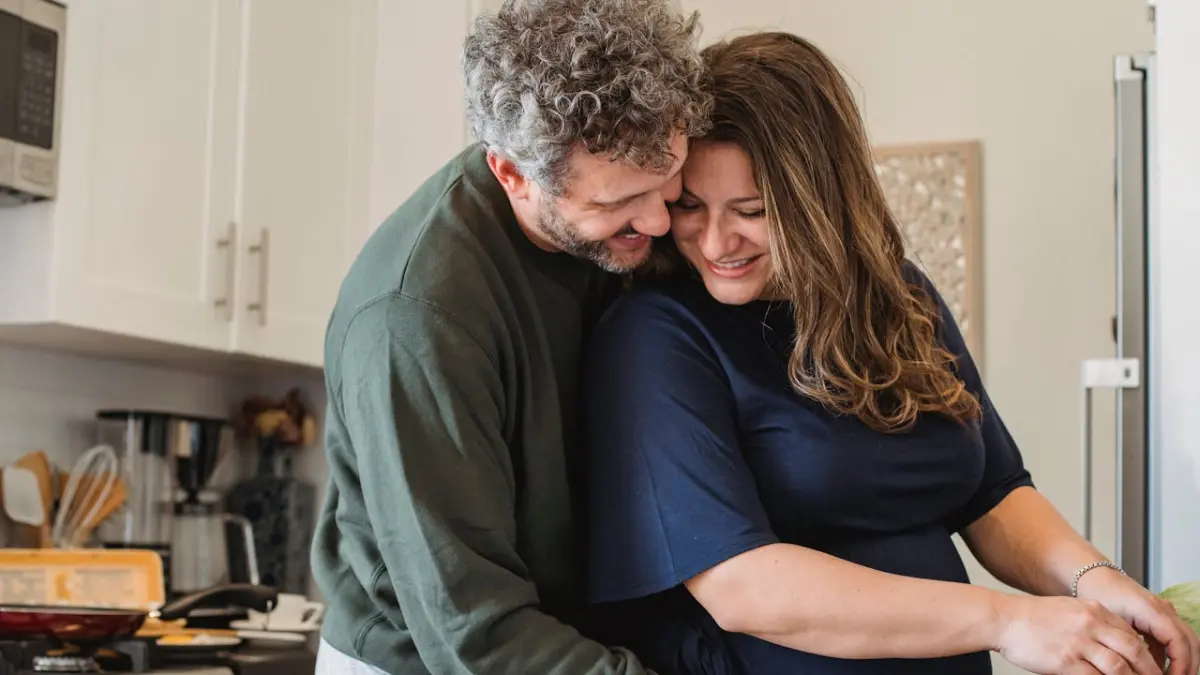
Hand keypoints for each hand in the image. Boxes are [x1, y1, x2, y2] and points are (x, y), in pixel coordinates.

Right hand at [994, 594, 1160, 673]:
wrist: (1003, 619)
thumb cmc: (1033, 617)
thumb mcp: (1070, 610)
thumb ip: (1094, 623)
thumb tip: (1117, 645)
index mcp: (1094, 611)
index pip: (1132, 634)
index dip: (1147, 655)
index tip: (1152, 668)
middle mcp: (1090, 624)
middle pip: (1134, 650)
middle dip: (1150, 671)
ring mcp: (1078, 643)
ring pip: (1119, 667)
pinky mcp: (1065, 662)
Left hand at [1077, 567, 1199, 674]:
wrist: (1096, 577)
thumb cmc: (1099, 596)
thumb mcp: (1111, 623)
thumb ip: (1131, 645)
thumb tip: (1144, 669)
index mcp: (1151, 609)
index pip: (1178, 640)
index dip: (1180, 663)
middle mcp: (1164, 609)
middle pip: (1190, 641)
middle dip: (1188, 665)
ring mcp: (1166, 611)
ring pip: (1187, 640)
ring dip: (1185, 661)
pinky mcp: (1162, 616)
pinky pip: (1177, 637)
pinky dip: (1177, 655)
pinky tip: (1166, 669)